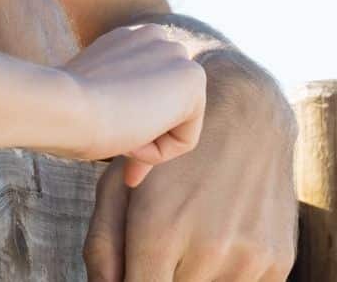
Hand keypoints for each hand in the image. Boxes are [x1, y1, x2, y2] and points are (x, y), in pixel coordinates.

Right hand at [63, 25, 205, 182]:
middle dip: (146, 141)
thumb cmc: (65, 110)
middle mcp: (152, 36)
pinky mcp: (192, 77)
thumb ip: (114, 96)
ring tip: (118, 141)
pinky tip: (131, 139)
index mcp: (124, 38)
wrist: (65, 108)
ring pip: (174, 123)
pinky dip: (160, 152)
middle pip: (163, 108)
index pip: (142, 92)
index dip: (130, 128)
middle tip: (126, 175)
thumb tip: (130, 123)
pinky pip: (184, 138)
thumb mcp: (89, 96)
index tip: (113, 150)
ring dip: (147, 143)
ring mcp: (174, 52)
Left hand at [83, 54, 296, 279]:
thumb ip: (103, 243)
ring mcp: (247, 258)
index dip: (134, 280)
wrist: (246, 114)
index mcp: (160, 229)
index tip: (137, 265)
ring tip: (191, 237)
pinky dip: (226, 275)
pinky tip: (220, 238)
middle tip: (163, 247)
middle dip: (163, 274)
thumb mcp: (121, 180)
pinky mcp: (277, 262)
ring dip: (195, 276)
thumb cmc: (169, 150)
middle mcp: (207, 248)